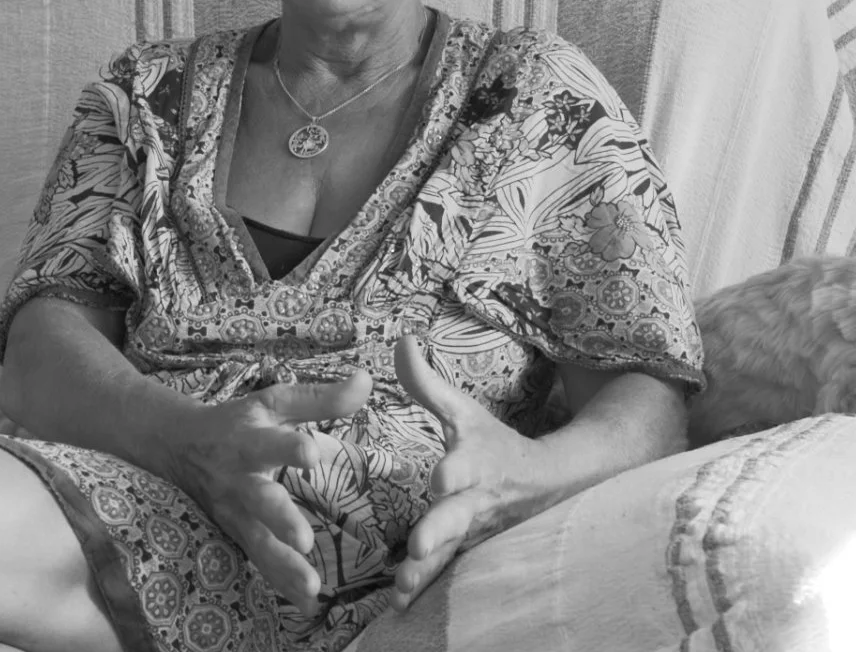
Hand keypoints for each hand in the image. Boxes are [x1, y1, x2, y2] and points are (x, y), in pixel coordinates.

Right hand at [158, 371, 372, 614]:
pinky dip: (281, 583)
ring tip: (311, 588)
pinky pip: (260, 562)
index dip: (289, 448)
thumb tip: (367, 380)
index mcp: (249, 441)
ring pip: (258, 542)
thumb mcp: (274, 402)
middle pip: (259, 502)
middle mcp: (240, 480)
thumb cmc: (239, 421)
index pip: (270, 443)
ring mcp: (236, 513)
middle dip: (281, 520)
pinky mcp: (237, 535)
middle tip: (304, 541)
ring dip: (283, 566)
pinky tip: (309, 604)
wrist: (181, 446)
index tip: (310, 454)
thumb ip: (321, 398)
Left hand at [391, 335, 544, 610]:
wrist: (546, 484)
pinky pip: (447, 575)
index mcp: (475, 462)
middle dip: (439, 531)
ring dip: (428, 572)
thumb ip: (425, 381)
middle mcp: (476, 502)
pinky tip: (399, 606)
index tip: (440, 478)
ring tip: (403, 587)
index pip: (465, 466)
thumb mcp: (462, 409)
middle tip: (419, 545)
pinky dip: (426, 591)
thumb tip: (401, 338)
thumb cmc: (492, 442)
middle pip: (458, 518)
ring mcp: (473, 534)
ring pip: (452, 555)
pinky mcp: (467, 554)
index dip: (454, 473)